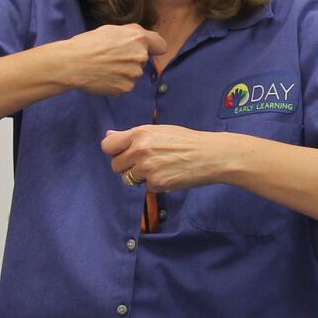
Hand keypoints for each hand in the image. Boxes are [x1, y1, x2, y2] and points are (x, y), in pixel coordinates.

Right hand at [58, 24, 167, 95]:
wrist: (72, 63)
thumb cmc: (88, 44)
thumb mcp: (112, 30)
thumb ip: (132, 35)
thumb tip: (144, 40)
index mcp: (139, 38)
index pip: (161, 46)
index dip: (153, 48)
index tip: (147, 50)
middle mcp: (141, 56)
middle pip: (144, 60)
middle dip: (132, 59)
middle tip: (112, 57)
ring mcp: (134, 74)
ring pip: (135, 73)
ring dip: (125, 71)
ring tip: (105, 67)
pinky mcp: (126, 87)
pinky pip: (126, 84)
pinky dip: (117, 82)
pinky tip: (104, 77)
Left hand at [102, 125, 233, 191]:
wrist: (209, 155)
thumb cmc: (186, 141)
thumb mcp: (158, 130)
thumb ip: (132, 135)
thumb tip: (109, 134)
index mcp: (139, 134)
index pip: (107, 145)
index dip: (115, 150)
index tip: (123, 152)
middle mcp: (139, 151)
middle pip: (115, 165)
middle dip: (127, 166)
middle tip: (145, 162)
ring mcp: (147, 169)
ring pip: (128, 178)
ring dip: (139, 176)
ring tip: (159, 168)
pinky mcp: (156, 184)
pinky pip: (145, 187)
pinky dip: (155, 183)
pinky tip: (168, 174)